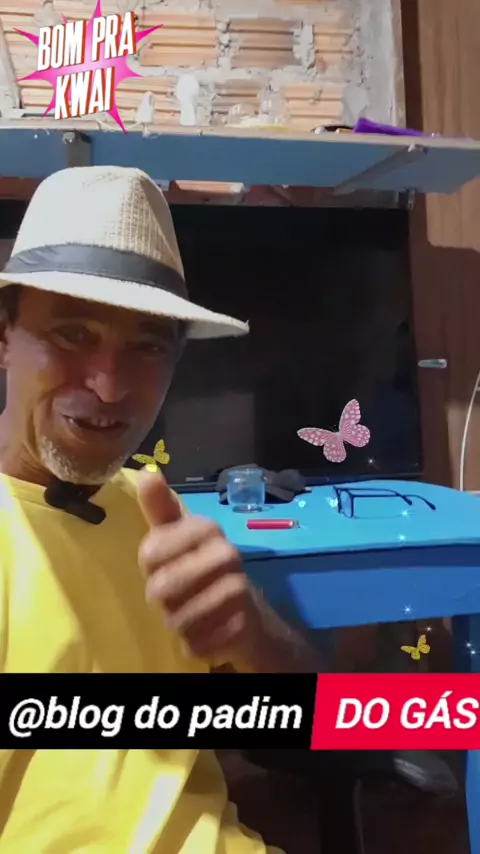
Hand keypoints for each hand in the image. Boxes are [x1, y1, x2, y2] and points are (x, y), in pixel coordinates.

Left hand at [138, 471, 256, 660]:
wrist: (244, 612)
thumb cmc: (198, 566)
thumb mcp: (176, 535)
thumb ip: (160, 507)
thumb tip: (147, 471)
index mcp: (207, 528)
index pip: (153, 549)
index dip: (148, 563)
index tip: (153, 564)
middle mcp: (227, 554)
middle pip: (166, 585)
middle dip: (160, 596)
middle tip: (166, 595)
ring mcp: (239, 589)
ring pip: (181, 617)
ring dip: (175, 621)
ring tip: (181, 615)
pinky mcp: (242, 625)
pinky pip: (199, 642)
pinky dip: (193, 643)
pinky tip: (200, 633)